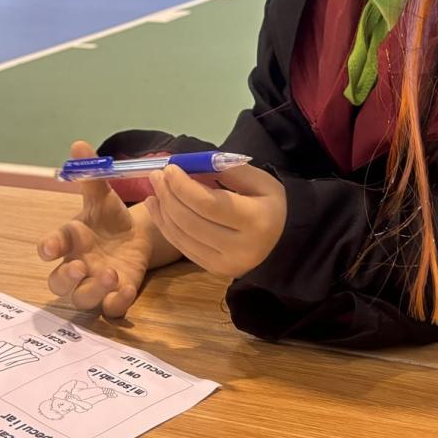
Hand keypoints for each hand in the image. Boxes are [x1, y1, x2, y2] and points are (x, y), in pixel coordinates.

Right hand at [38, 141, 154, 316]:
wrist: (136, 235)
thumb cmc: (109, 217)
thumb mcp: (102, 195)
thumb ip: (90, 174)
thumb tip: (79, 144)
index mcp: (70, 239)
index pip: (51, 246)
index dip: (48, 248)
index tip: (50, 248)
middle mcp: (78, 265)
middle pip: (58, 283)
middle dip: (66, 279)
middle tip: (81, 267)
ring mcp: (95, 283)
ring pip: (82, 299)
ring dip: (94, 290)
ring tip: (112, 274)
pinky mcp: (116, 295)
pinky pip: (110, 310)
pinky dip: (116, 303)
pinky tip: (127, 289)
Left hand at [145, 161, 286, 279]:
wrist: (281, 239)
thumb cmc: (269, 203)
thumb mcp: (257, 180)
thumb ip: (225, 170)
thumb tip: (189, 165)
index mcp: (256, 221)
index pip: (209, 204)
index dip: (184, 186)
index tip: (170, 168)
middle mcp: (241, 249)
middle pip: (191, 221)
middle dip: (169, 195)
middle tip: (157, 175)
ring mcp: (226, 265)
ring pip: (182, 236)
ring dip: (163, 210)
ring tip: (155, 189)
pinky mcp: (214, 271)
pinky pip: (182, 247)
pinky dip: (166, 226)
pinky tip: (158, 207)